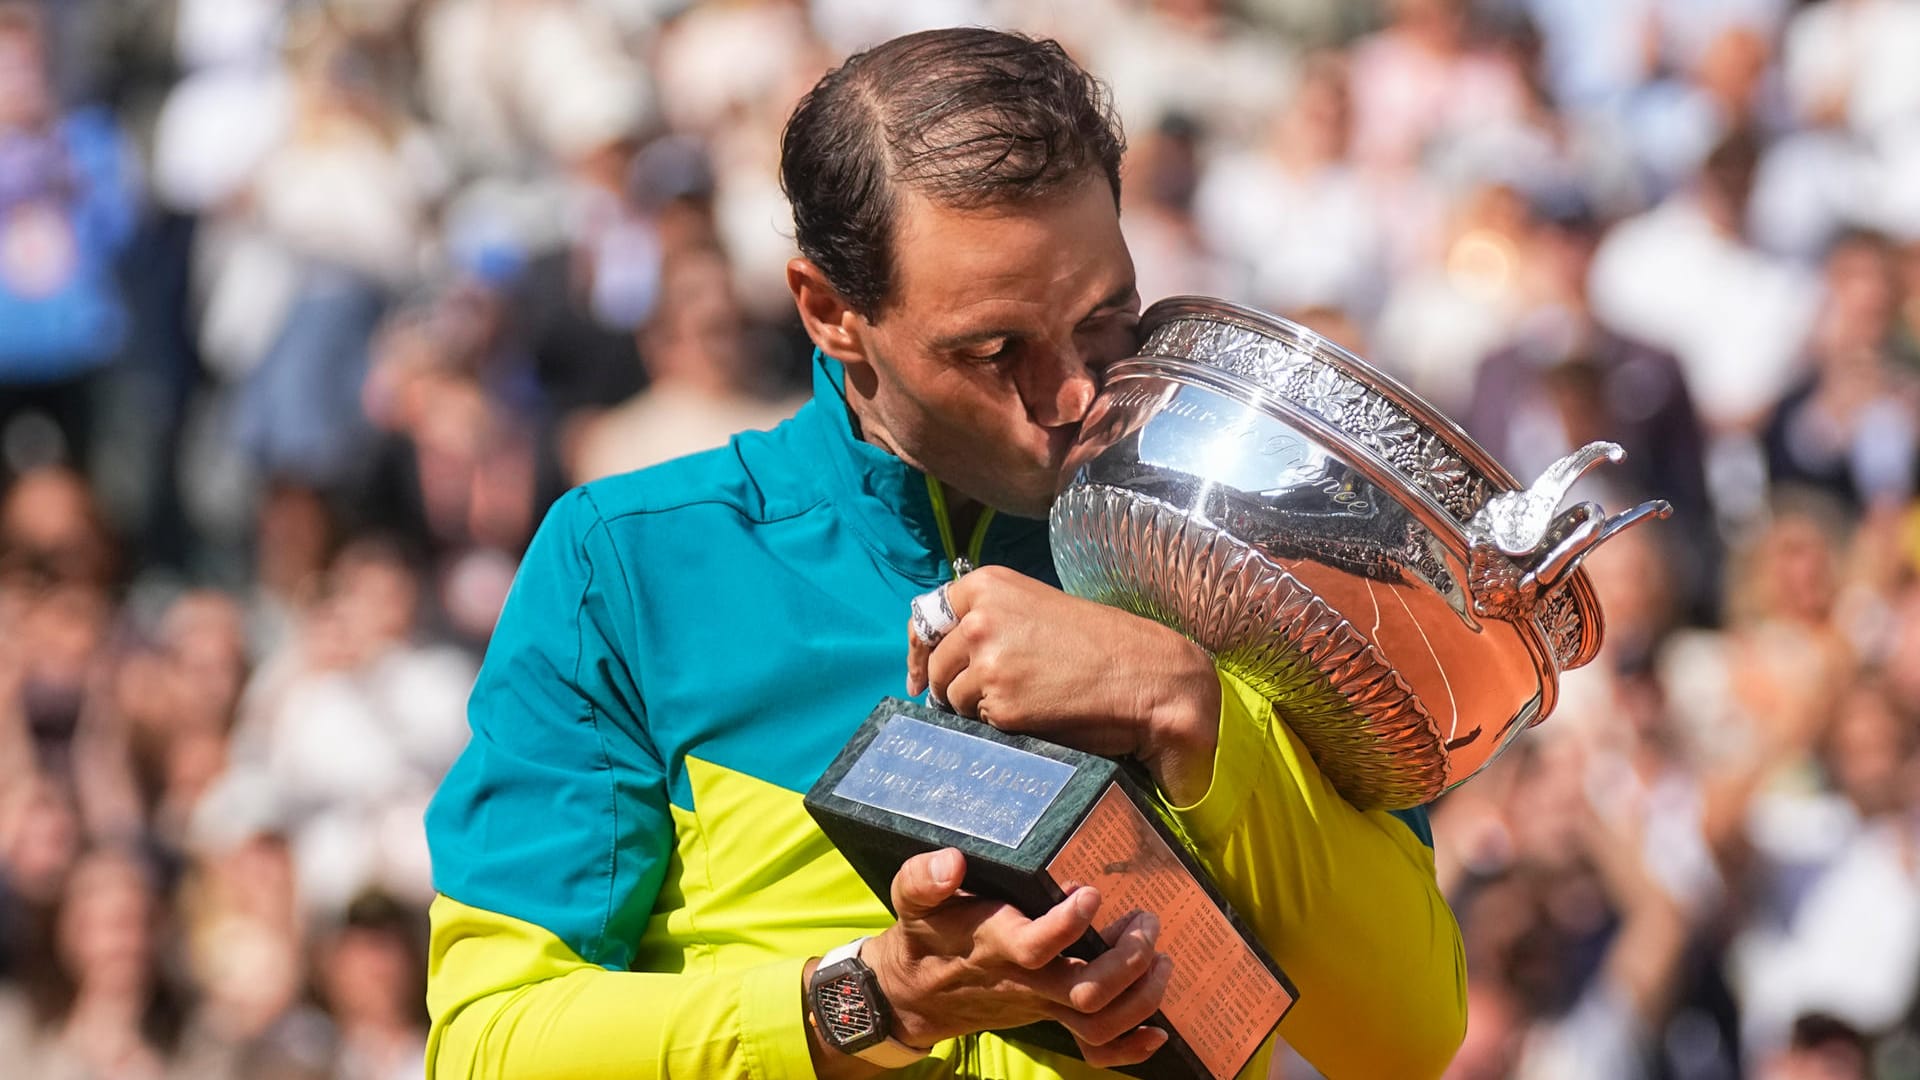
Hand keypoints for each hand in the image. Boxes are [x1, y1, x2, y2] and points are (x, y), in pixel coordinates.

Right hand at [866, 848, 1172, 1066]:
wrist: (914, 994)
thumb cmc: (923, 936)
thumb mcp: (911, 900)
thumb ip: (924, 879)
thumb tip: (953, 863)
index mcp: (993, 946)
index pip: (1035, 946)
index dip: (1068, 924)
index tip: (1091, 892)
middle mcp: (1024, 981)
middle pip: (1084, 991)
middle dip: (1128, 960)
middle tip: (1146, 921)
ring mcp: (1041, 1004)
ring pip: (1098, 1021)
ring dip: (1142, 995)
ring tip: (1161, 957)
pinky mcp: (1051, 1015)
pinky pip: (1094, 1047)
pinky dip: (1131, 1046)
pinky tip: (1158, 1029)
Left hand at [906, 567, 1220, 804]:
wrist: (1147, 675)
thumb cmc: (1101, 644)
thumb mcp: (1036, 609)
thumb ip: (991, 620)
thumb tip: (945, 654)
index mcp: (987, 585)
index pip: (926, 617)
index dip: (918, 651)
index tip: (917, 675)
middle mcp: (980, 619)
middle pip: (937, 665)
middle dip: (951, 686)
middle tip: (988, 697)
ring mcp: (987, 662)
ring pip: (953, 698)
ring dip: (977, 709)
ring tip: (1026, 702)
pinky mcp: (1000, 705)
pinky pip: (980, 725)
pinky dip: (1001, 727)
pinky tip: (1035, 716)